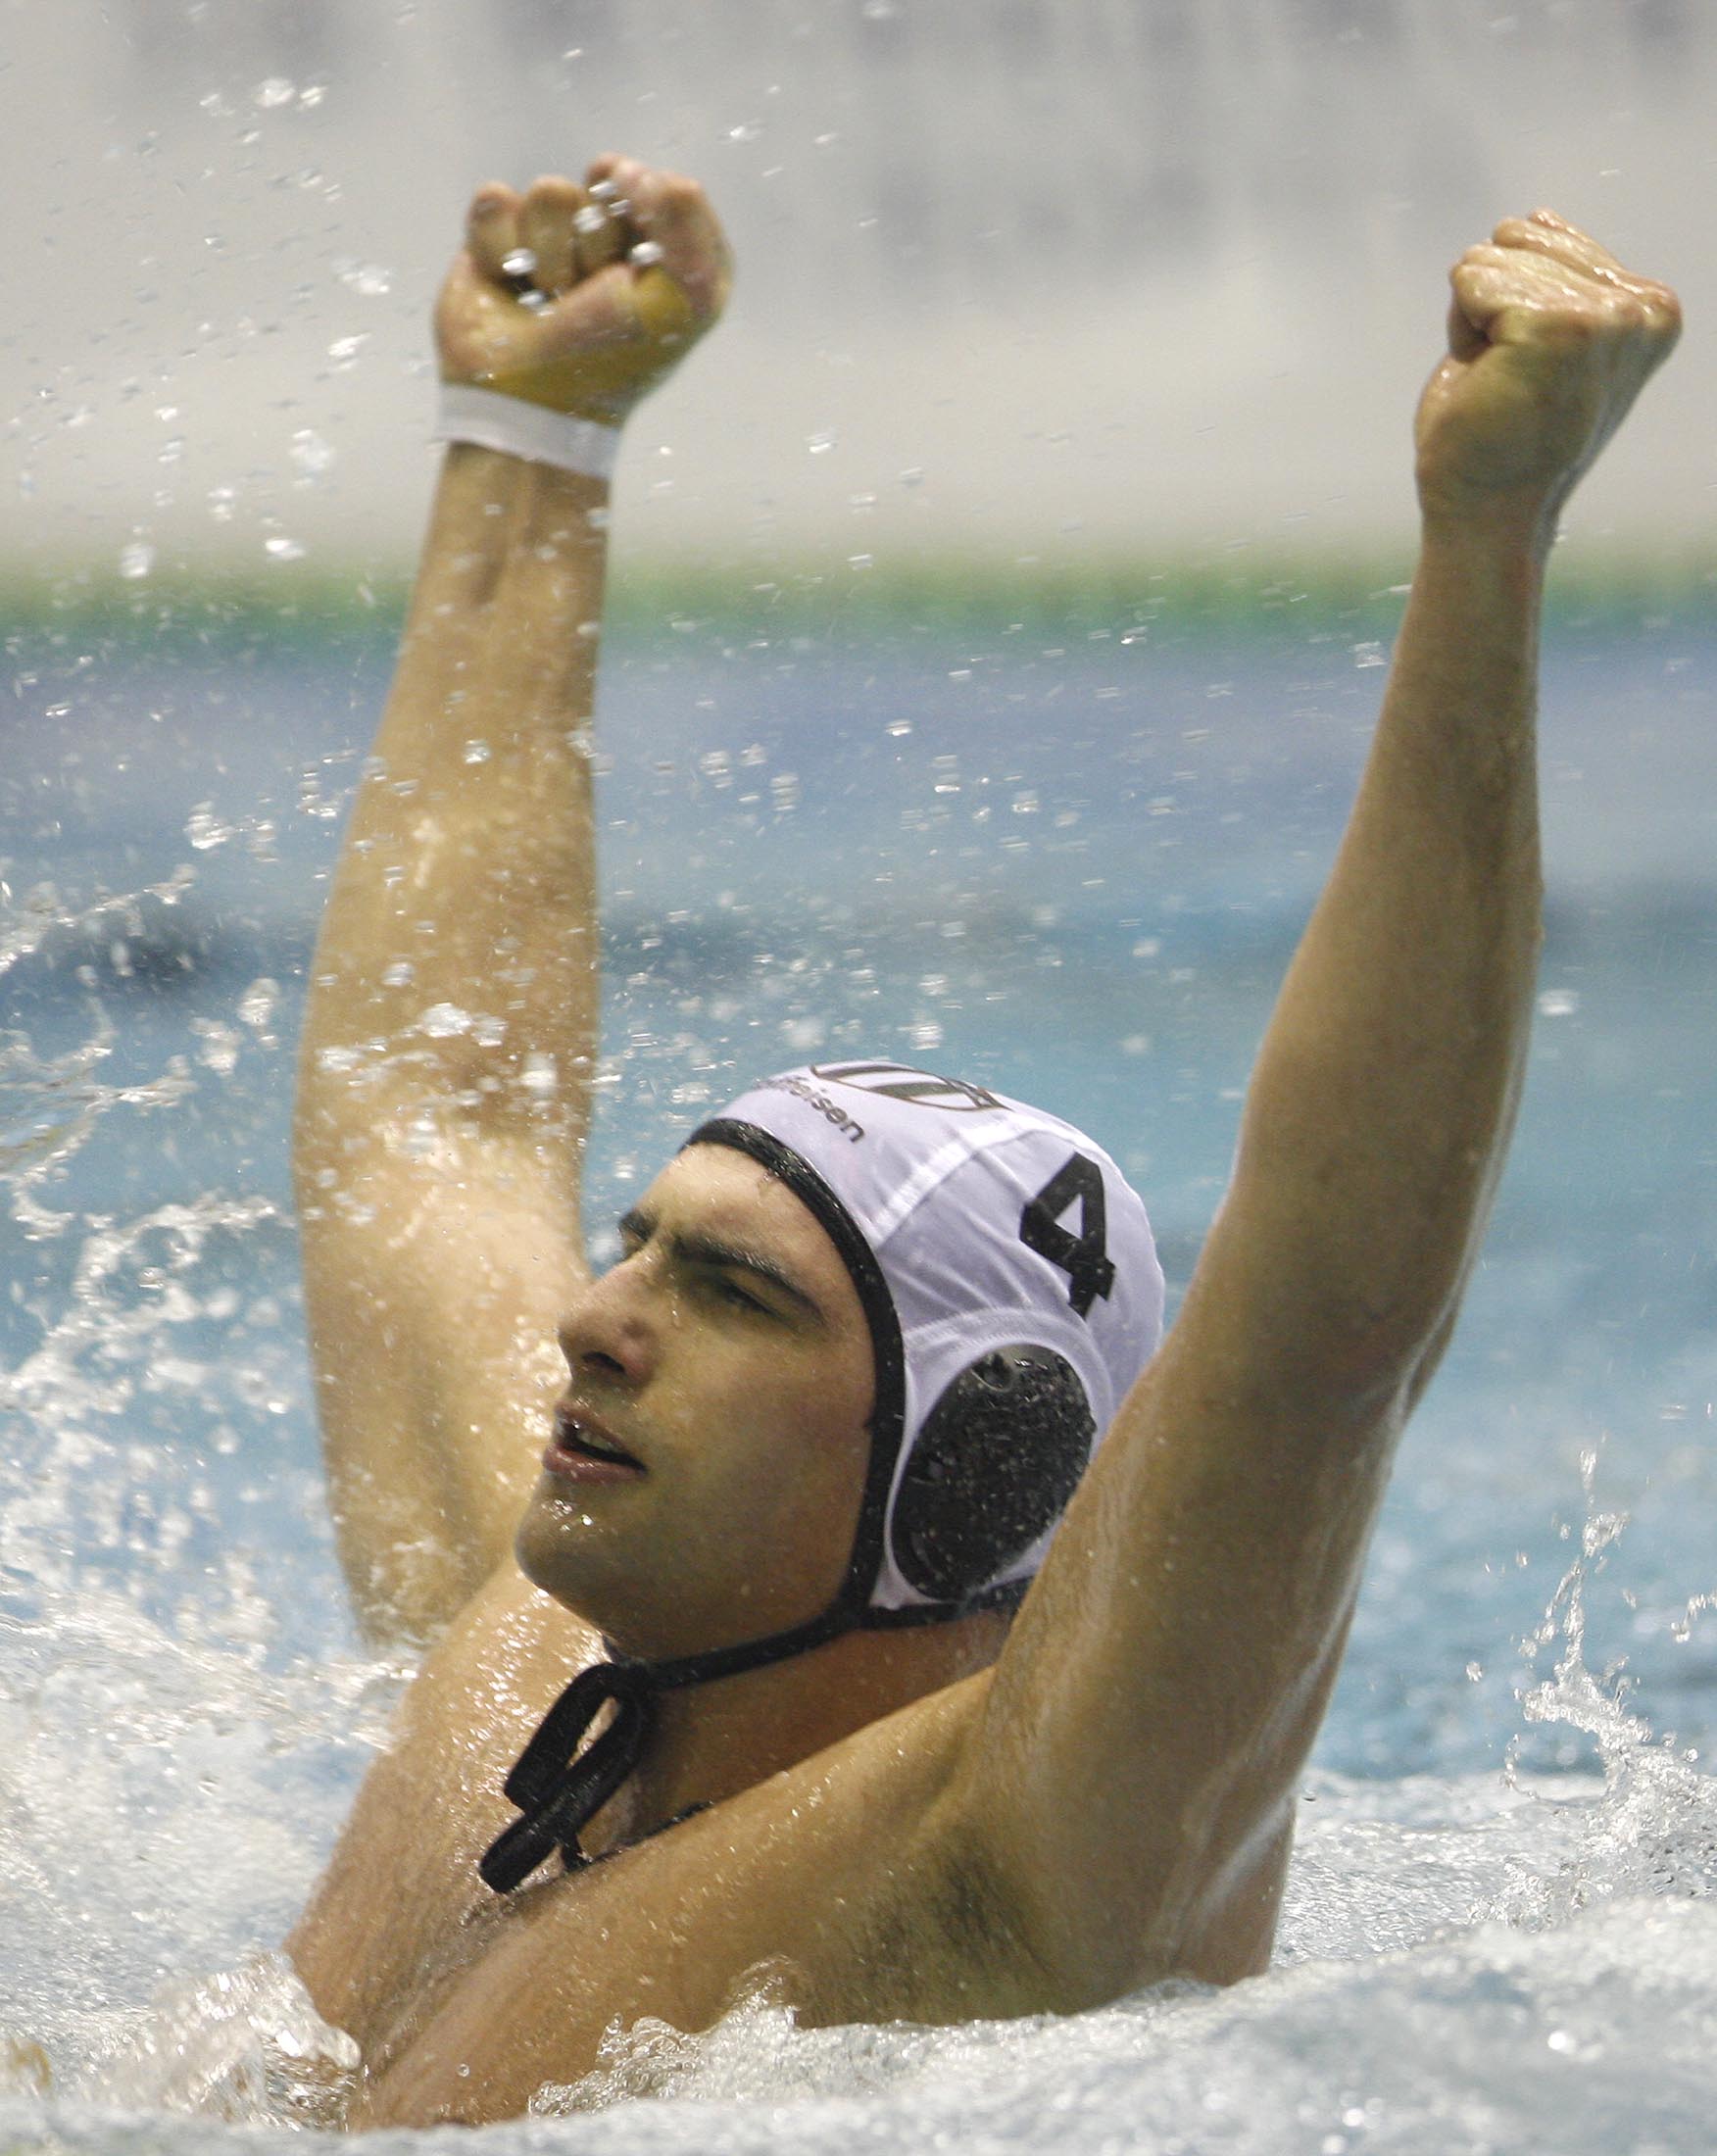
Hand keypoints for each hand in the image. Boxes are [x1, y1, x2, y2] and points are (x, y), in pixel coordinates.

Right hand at [436, 157, 732, 426]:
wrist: (526, 406)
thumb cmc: (611, 362)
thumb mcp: (682, 302)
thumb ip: (686, 221)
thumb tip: (628, 169)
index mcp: (666, 252)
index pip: (662, 188)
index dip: (646, 224)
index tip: (636, 270)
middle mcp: (612, 239)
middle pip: (604, 183)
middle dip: (594, 243)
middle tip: (591, 293)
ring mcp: (555, 237)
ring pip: (550, 192)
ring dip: (547, 253)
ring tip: (548, 298)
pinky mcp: (500, 241)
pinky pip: (496, 201)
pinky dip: (499, 249)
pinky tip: (509, 287)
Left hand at [1414, 210, 1679, 544]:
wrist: (1484, 512)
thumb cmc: (1498, 435)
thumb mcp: (1540, 339)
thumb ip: (1554, 282)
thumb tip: (1539, 218)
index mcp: (1650, 307)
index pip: (1545, 236)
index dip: (1509, 301)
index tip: (1527, 368)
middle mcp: (1640, 308)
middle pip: (1517, 237)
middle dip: (1489, 304)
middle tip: (1507, 377)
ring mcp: (1605, 317)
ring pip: (1492, 256)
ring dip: (1474, 321)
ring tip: (1499, 381)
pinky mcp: (1557, 327)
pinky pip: (1472, 277)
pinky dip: (1460, 329)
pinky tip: (1485, 379)